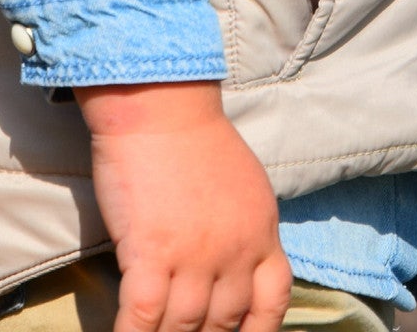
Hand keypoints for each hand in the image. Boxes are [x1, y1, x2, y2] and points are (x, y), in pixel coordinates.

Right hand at [77, 81, 292, 331]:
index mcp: (262, 230)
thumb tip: (233, 268)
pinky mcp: (152, 254)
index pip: (273, 301)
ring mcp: (194, 256)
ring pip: (183, 328)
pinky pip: (143, 318)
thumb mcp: (244, 184)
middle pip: (223, 322)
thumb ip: (243, 228)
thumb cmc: (195, 139)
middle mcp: (235, 251)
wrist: (160, 106)